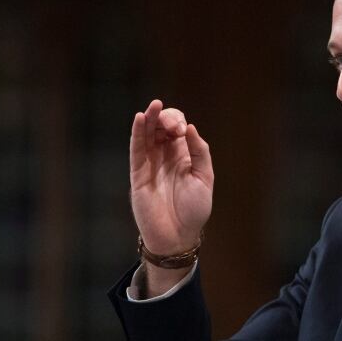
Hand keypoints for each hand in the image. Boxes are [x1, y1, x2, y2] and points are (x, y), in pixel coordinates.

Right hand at [129, 99, 213, 255]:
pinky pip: (136, 150)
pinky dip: (137, 133)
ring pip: (147, 134)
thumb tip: (190, 128)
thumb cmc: (194, 210)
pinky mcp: (138, 174)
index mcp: (183, 156)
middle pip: (161, 127)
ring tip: (154, 106)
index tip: (183, 132)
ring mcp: (150, 164)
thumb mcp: (205, 178)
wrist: (178, 236)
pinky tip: (141, 118)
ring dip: (150, 118)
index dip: (179, 123)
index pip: (177, 128)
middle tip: (174, 126)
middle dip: (166, 119)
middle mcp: (165, 156)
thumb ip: (199, 153)